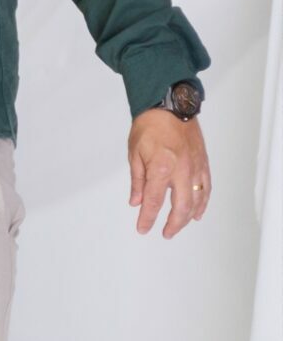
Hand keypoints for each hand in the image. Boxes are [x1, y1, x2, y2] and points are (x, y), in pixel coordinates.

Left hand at [127, 109, 210, 238]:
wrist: (169, 106)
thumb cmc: (149, 126)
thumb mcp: (134, 154)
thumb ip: (137, 180)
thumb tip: (136, 202)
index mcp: (161, 168)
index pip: (153, 201)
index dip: (147, 218)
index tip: (142, 229)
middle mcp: (182, 170)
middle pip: (181, 206)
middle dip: (173, 224)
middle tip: (165, 233)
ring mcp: (195, 167)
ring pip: (197, 200)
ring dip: (188, 217)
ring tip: (178, 226)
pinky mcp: (203, 163)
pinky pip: (206, 188)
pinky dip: (203, 203)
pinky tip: (198, 212)